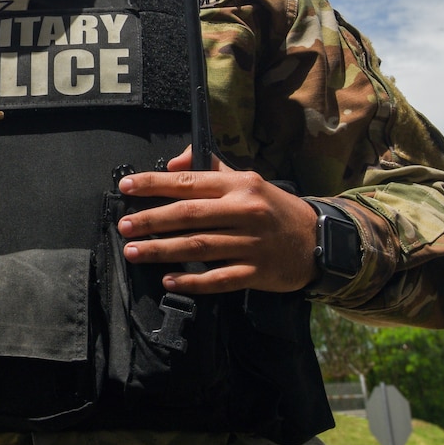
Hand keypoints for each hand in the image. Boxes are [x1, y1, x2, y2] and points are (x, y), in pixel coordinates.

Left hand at [117, 146, 317, 293]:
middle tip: (123, 226)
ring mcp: (251, 244)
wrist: (320, 240)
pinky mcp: (257, 272)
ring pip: (198, 247)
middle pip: (188, 215)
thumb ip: (210, 167)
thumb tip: (172, 164)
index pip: (188, 182)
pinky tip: (169, 279)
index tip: (126, 186)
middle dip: (150, 220)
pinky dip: (192, 281)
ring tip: (134, 251)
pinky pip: (218, 278)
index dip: (153, 184)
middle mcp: (244, 212)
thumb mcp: (247, 180)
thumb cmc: (274, 208)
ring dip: (161, 251)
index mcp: (239, 185)